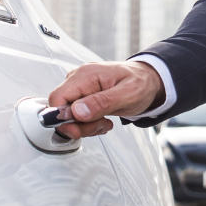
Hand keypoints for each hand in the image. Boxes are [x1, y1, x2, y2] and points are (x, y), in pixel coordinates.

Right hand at [46, 60, 165, 138]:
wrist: (148, 81)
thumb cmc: (141, 84)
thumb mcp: (128, 95)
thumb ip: (102, 103)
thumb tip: (76, 111)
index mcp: (86, 75)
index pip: (57, 98)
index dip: (63, 118)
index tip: (79, 130)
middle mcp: (78, 79)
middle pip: (61, 109)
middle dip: (79, 125)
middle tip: (101, 125)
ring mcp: (79, 87)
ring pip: (68, 116)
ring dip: (86, 126)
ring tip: (105, 122)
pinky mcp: (82, 96)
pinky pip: (76, 115)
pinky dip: (87, 123)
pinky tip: (102, 120)